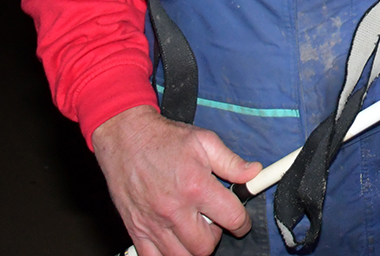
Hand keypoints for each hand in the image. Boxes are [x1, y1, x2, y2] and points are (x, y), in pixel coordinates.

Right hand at [93, 106, 262, 255]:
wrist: (125, 137)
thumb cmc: (164, 138)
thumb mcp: (204, 141)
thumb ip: (231, 162)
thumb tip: (254, 173)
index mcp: (195, 186)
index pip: (231, 218)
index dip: (242, 222)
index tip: (240, 221)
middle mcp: (174, 209)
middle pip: (205, 246)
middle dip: (215, 237)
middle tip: (212, 222)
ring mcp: (152, 223)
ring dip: (192, 247)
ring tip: (192, 230)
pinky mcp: (135, 229)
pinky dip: (166, 254)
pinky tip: (173, 240)